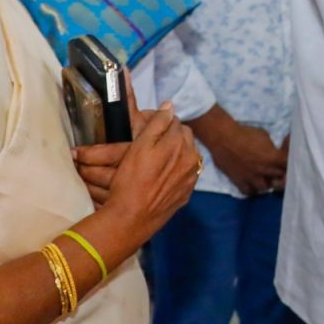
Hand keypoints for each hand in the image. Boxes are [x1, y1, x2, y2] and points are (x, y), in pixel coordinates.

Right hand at [83, 100, 198, 238]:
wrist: (133, 217)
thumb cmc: (131, 180)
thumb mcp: (139, 147)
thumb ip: (157, 124)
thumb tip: (169, 105)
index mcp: (180, 143)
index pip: (175, 122)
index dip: (161, 121)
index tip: (148, 126)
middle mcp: (191, 158)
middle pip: (185, 136)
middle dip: (171, 134)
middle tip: (151, 140)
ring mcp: (191, 177)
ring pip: (188, 154)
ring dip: (176, 150)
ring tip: (157, 156)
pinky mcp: (187, 192)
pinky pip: (186, 173)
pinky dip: (178, 168)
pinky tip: (162, 174)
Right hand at [192, 106, 286, 195]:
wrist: (223, 137)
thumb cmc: (244, 133)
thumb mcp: (264, 136)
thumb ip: (272, 148)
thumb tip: (275, 151)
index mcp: (272, 157)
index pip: (289, 165)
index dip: (290, 163)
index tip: (288, 161)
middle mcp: (264, 170)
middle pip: (280, 178)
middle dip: (281, 174)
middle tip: (278, 170)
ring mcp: (251, 177)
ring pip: (265, 188)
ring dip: (267, 183)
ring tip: (265, 178)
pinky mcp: (239, 181)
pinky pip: (249, 192)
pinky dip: (252, 189)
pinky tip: (253, 183)